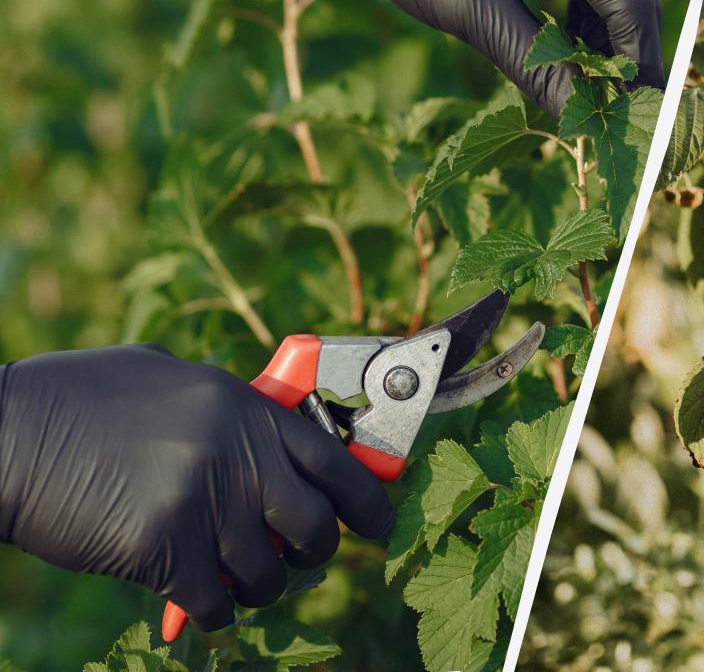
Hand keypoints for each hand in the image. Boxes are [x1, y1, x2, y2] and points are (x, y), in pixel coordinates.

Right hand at [0, 344, 393, 630]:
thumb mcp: (168, 379)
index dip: (369, 497)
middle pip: (316, 526)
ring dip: (256, 585)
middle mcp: (238, 455)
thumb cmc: (79, 399)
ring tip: (232, 574)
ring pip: (268, 575)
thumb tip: (270, 433)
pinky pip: (217, 603)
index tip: (381, 520)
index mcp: (245, 408)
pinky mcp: (168, 552)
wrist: (8, 435)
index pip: (336, 461)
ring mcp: (205, 504)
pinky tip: (191, 594)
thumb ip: (227, 408)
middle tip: (300, 556)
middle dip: (316, 551)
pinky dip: (212, 609)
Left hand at [367, 0, 664, 116]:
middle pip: (629, 1)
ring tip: (595, 102)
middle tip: (621, 120)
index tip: (638, 121)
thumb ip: (532, 63)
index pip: (631, 4)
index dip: (639, 67)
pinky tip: (570, 60)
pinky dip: (581, 28)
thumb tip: (576, 120)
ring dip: (605, 49)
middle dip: (626, 62)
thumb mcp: (473, 7)